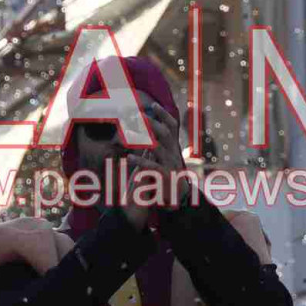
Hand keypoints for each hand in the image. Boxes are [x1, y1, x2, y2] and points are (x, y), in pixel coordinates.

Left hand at [119, 102, 188, 228]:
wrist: (178, 200)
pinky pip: (153, 168)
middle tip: (136, 115)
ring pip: (159, 148)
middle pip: (166, 134)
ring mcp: (171, 166)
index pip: (172, 127)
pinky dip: (141, 161)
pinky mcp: (165, 179)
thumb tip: (145, 132)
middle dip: (152, 123)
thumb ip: (156, 146)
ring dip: (143, 139)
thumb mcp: (163, 159)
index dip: (164, 115)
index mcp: (173, 148)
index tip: (153, 104)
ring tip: (128, 133)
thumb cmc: (166, 177)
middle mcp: (174, 155)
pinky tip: (128, 157)